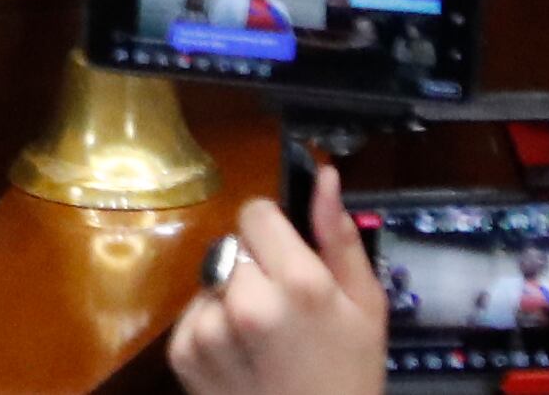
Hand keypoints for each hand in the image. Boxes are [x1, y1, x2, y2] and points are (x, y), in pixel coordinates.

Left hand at [168, 164, 386, 394]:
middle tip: (283, 306)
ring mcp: (209, 328)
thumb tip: (326, 174)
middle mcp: (246, 300)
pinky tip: (241, 354)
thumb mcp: (365, 306)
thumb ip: (340, 236)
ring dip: (232, 296)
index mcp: (298, 282)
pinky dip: (211, 326)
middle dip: (255, 265)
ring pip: (213, 278)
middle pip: (234, 245)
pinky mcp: (182, 353)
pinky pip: (194, 312)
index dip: (274, 231)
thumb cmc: (348, 374)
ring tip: (262, 336)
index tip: (289, 257)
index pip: (256, 211)